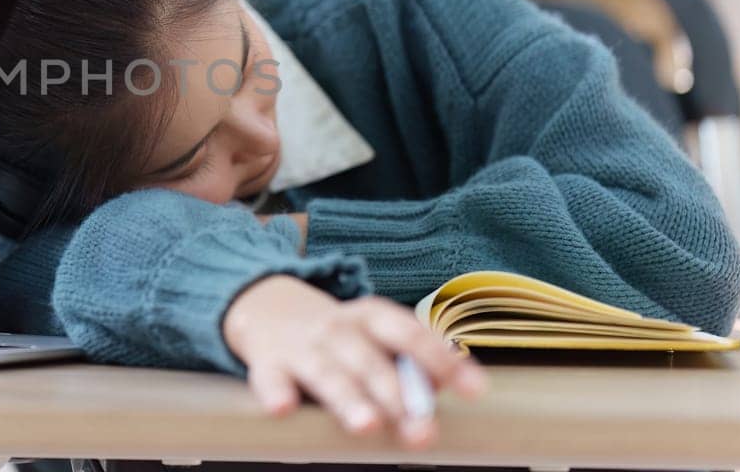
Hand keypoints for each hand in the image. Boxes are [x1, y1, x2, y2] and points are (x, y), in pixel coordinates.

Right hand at [222, 274, 487, 447]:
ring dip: (348, 399)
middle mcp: (339, 329)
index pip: (411, 335)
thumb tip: (448, 389)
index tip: (474, 390)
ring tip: (366, 425)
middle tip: (422, 431)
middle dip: (398, 397)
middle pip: (372, 362)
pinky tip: (283, 409)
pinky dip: (275, 393)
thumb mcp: (375, 338)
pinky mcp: (267, 364)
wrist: (265, 308)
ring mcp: (302, 347)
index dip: (442, 360)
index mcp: (371, 318)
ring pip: (327, 375)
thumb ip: (411, 364)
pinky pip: (269, 379)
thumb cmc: (339, 338)